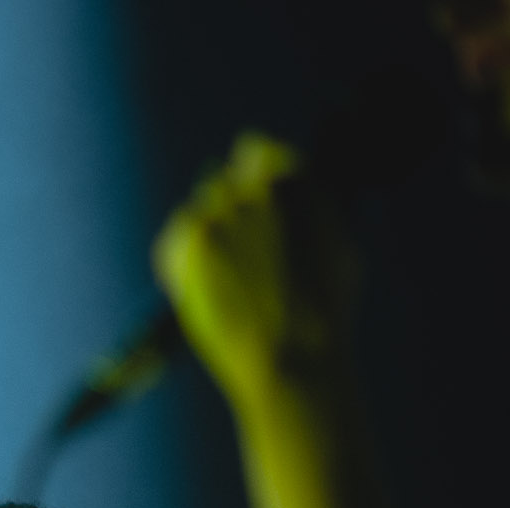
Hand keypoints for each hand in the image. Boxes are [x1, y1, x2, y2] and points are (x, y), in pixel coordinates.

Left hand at [152, 133, 358, 409]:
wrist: (291, 355)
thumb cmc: (324, 310)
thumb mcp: (337, 244)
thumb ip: (310, 206)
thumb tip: (292, 188)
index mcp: (295, 180)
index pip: (255, 150)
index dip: (252, 173)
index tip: (249, 194)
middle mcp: (252, 188)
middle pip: (222, 183)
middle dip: (229, 209)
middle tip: (242, 251)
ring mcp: (216, 215)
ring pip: (197, 211)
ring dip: (207, 235)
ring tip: (229, 276)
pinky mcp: (187, 246)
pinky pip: (173, 240)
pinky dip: (182, 257)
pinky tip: (204, 284)